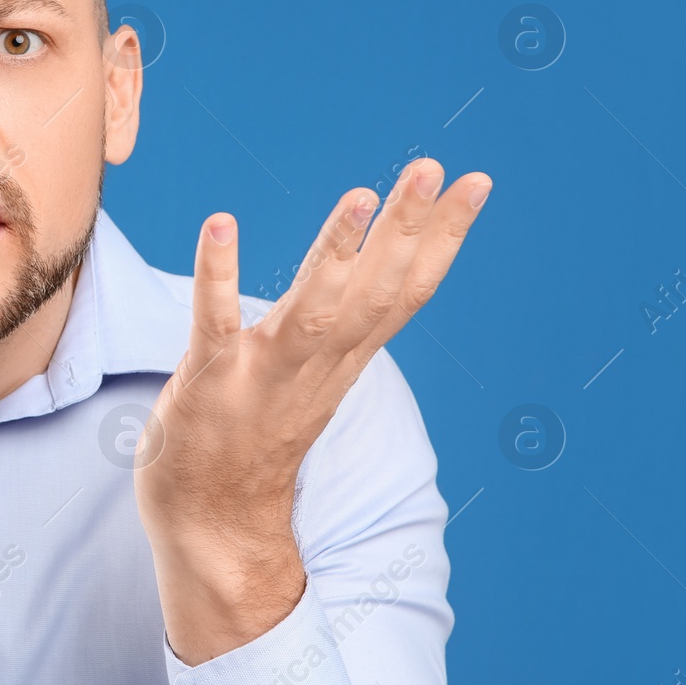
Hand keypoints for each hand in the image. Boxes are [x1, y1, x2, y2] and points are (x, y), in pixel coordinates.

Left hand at [134, 158, 490, 664]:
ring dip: (335, 252)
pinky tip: (220, 223)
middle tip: (433, 167)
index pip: (406, 290)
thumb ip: (348, 320)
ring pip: (313, 309)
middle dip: (406, 228)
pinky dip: (218, 273)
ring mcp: (263, 371)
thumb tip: (380, 264)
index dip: (442, 237)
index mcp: (346, 356)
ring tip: (361, 195)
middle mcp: (316, 362)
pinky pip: (214, 320)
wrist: (213, 516)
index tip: (476, 181)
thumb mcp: (322, 371)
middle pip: (374, 291)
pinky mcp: (209, 377)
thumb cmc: (261, 430)